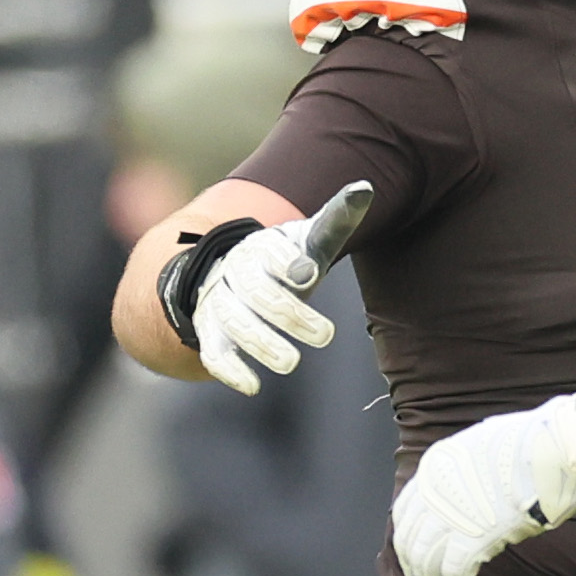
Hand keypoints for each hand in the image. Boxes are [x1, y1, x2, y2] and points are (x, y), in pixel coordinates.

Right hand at [190, 182, 370, 395]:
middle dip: (289, 314)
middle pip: (257, 293)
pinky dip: (229, 370)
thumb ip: (336, 220)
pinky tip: (252, 387)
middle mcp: (234, 274)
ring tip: (291, 363)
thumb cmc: (286, 260)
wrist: (233, 275)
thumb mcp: (309, 239)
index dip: (286, 263)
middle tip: (326, 336)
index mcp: (259, 247)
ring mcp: (219, 305)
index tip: (307, 275)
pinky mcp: (212, 335)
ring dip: (261, 344)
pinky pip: (213, 352)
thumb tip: (364, 188)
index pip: (269, 254)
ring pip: (235, 324)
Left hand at [392, 407, 575, 575]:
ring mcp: (451, 515)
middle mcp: (434, 490)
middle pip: (411, 543)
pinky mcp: (473, 538)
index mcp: (436, 465)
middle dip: (416, 572)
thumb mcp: (487, 444)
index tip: (416, 557)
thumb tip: (472, 488)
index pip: (406, 513)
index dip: (410, 541)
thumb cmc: (538, 442)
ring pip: (426, 564)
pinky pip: (454, 574)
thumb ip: (469, 469)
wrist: (560, 449)